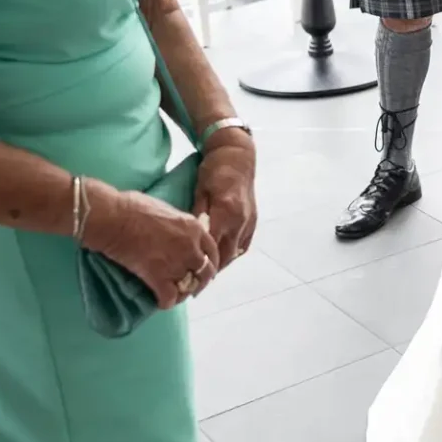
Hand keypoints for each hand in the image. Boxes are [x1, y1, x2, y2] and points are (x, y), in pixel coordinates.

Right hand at [81, 181, 219, 308]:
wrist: (114, 217)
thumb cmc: (134, 207)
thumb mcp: (168, 210)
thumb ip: (180, 226)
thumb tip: (178, 233)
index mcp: (194, 228)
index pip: (212, 251)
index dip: (210, 263)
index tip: (203, 270)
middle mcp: (191, 247)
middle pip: (206, 272)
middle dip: (200, 282)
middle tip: (191, 287)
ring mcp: (176, 263)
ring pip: (189, 287)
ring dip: (183, 293)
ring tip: (174, 295)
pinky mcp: (158, 277)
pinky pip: (169, 298)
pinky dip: (166, 302)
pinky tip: (160, 301)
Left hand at [193, 141, 256, 267]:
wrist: (238, 157)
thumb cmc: (214, 171)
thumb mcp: (200, 191)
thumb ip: (198, 216)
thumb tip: (190, 239)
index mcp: (226, 212)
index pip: (212, 247)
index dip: (200, 264)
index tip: (187, 278)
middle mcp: (241, 220)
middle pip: (225, 255)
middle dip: (210, 271)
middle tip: (193, 284)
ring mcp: (250, 221)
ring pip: (235, 252)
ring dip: (221, 264)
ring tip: (204, 274)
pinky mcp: (254, 221)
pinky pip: (243, 245)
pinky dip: (231, 254)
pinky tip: (220, 259)